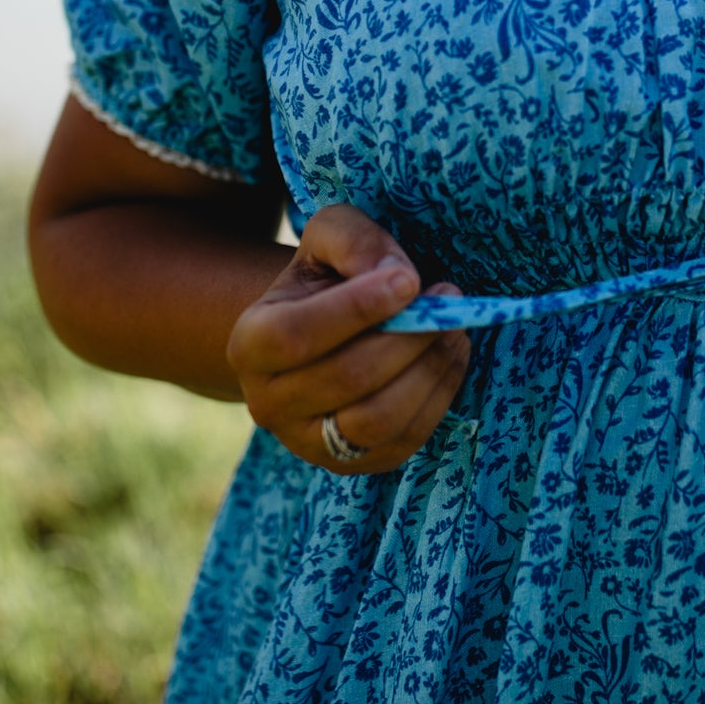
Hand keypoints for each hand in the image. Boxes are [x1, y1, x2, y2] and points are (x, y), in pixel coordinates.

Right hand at [226, 204, 470, 473]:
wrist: (325, 332)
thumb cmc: (326, 279)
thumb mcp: (328, 239)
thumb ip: (353, 240)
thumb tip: (397, 275)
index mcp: (250, 344)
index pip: (296, 334)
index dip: (357, 308)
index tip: (410, 280)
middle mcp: (268, 403)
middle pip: (347, 378)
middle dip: (409, 337)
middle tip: (448, 299)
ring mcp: (309, 442)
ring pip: (378, 418)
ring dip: (429, 370)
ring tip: (454, 328)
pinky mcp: (353, 463)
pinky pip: (404, 439)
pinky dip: (439, 396)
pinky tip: (449, 357)